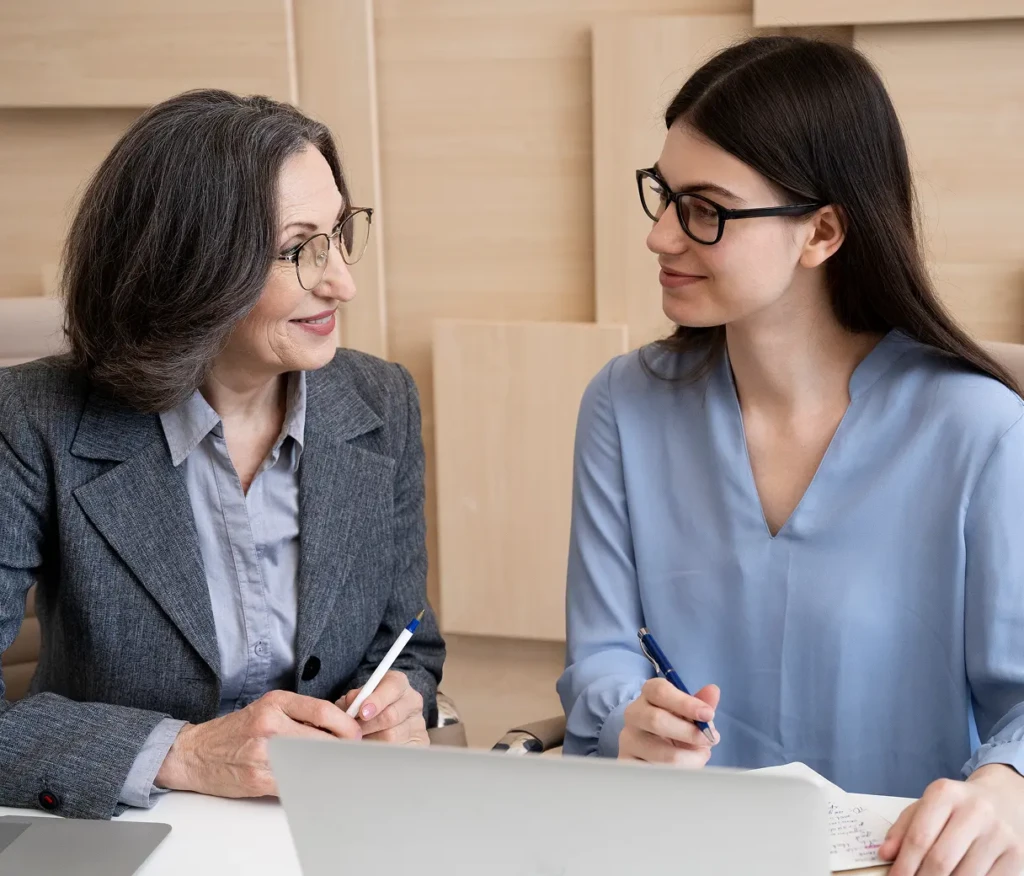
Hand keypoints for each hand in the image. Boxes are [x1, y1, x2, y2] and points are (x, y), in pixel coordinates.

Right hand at [155, 690, 360, 797]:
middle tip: (350, 753)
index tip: (355, 733)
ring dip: (327, 766)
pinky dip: (308, 782)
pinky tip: (312, 779)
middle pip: (322, 738)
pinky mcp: (259, 778)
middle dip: (341, 748)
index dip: (346, 725)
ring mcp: (264, 752)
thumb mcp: (266, 709)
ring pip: (312, 761)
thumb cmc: (235, 731)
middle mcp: (270, 724)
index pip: (323, 711)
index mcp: (275, 703)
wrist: (195, 753)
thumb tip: (338, 730)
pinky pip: (295, 782)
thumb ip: (299, 716)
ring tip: (333, 766)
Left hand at [338, 670, 428, 744]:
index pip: (392, 688)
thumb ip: (354, 698)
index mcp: (398, 683)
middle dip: (368, 726)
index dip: (376, 701)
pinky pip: (399, 752)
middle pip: (391, 716)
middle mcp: (412, 701)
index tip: (362, 713)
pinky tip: (371, 752)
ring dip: (371, 742)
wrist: (384, 719)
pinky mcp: (421, 743)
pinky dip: (381, 754)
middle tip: (352, 733)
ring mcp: (418, 723)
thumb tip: (351, 701)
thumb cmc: (367, 707)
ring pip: (392, 738)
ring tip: (358, 742)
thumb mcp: (359, 697)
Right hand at [618, 678, 719, 765]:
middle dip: (688, 732)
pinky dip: (678, 775)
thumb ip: (702, 703)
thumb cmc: (675, 728)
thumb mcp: (690, 715)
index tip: (708, 714)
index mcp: (649, 695)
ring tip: (699, 757)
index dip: (685, 702)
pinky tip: (684, 770)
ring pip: (660, 753)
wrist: (654, 753)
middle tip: (708, 740)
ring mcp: (628, 740)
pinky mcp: (628, 764)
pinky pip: (656, 773)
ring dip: (688, 759)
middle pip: (656, 719)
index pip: (660, 691)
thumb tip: (713, 691)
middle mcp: (634, 714)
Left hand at [881, 768, 1023, 875]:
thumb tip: (885, 854)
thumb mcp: (926, 806)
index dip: (904, 866)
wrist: (1004, 799)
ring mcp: (1000, 834)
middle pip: (941, 860)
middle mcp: (976, 810)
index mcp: (946, 794)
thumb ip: (903, 828)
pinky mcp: (1017, 855)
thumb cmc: (957, 807)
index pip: (919, 838)